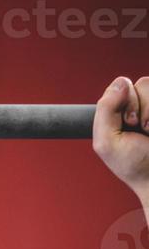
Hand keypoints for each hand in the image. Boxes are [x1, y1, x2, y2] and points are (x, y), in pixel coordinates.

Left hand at [93, 76, 148, 204]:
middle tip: (139, 129)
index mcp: (121, 111)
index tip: (126, 123)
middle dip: (138, 107)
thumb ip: (106, 109)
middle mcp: (143, 106)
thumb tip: (121, 82)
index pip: (120, 85)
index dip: (122, 101)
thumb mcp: (107, 141)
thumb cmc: (134, 165)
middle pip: (141, 84)